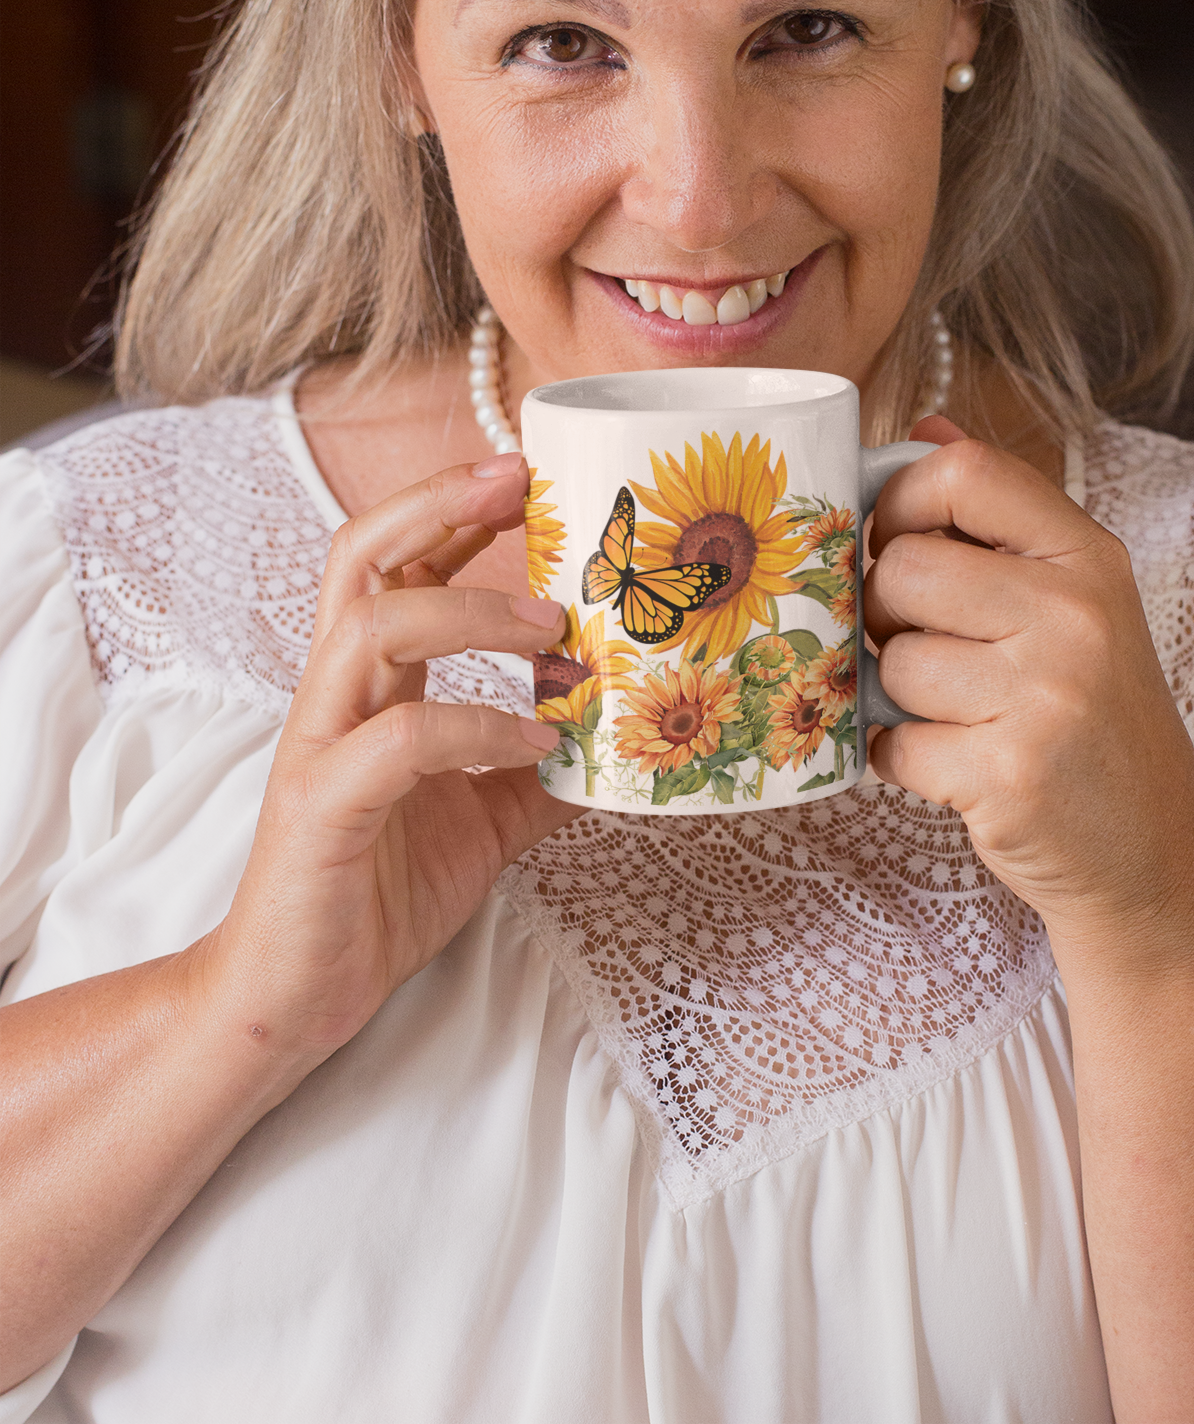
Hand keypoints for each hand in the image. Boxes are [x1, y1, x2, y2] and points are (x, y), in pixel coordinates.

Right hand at [199, 453, 575, 1062]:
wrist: (298, 994)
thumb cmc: (377, 892)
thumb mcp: (485, 818)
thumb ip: (537, 768)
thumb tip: (622, 737)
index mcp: (369, 685)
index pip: (397, 561)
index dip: (454, 507)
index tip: (529, 473)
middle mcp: (336, 695)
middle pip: (359, 556)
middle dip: (438, 504)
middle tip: (520, 481)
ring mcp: (321, 745)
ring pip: (370, 627)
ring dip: (467, 608)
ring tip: (551, 626)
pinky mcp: (323, 807)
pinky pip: (397, 741)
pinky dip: (474, 726)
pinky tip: (536, 740)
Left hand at [865, 421, 1193, 948]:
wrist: (1152, 861)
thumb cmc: (1095, 723)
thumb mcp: (1074, 604)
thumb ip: (996, 517)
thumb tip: (923, 426)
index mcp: (1090, 557)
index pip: (964, 472)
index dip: (901, 499)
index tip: (895, 540)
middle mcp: (1077, 616)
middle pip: (903, 568)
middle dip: (887, 614)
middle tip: (927, 648)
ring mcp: (1048, 697)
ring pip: (893, 662)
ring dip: (901, 699)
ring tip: (962, 718)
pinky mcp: (1010, 776)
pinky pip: (892, 743)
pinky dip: (904, 762)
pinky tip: (958, 768)